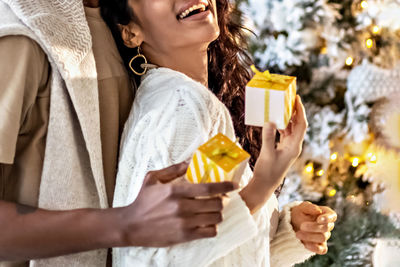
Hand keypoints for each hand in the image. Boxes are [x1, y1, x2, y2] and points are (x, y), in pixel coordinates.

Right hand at [115, 162, 237, 246]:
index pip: (208, 188)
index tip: (235, 185)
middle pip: (216, 204)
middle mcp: (182, 207)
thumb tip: (190, 160)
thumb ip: (173, 169)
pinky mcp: (184, 236)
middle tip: (221, 198)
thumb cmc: (143, 200)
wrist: (131, 225)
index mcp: (176, 191)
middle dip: (223, 200)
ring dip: (218, 213)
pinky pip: (210, 232)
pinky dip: (212, 227)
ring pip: (215, 218)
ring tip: (213, 210)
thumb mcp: (153, 178)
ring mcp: (184, 223)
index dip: (225, 186)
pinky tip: (207, 222)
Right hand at [254, 95, 307, 187]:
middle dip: (295, 111)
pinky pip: (284, 133)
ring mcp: (289, 147)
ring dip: (288, 118)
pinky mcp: (282, 149)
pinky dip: (281, 125)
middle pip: (298, 124)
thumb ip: (268, 137)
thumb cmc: (267, 171)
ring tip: (281, 106)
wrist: (265, 185)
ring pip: (291, 128)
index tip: (297, 98)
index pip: (301, 124)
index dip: (300, 110)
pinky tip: (274, 120)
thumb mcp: (267, 153)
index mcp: (294, 146)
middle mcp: (294, 145)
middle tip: (289, 98)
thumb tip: (270, 121)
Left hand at [291, 201, 336, 254]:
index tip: (319, 219)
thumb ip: (309, 207)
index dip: (327, 218)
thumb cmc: (300, 213)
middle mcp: (328, 225)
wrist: (293, 224)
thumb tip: (318, 210)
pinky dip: (314, 248)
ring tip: (297, 234)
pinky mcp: (321, 245)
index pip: (332, 216)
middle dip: (313, 227)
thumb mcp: (301, 208)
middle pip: (326, 228)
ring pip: (322, 238)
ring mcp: (325, 236)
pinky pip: (322, 249)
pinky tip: (305, 244)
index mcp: (326, 214)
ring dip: (309, 236)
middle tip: (301, 226)